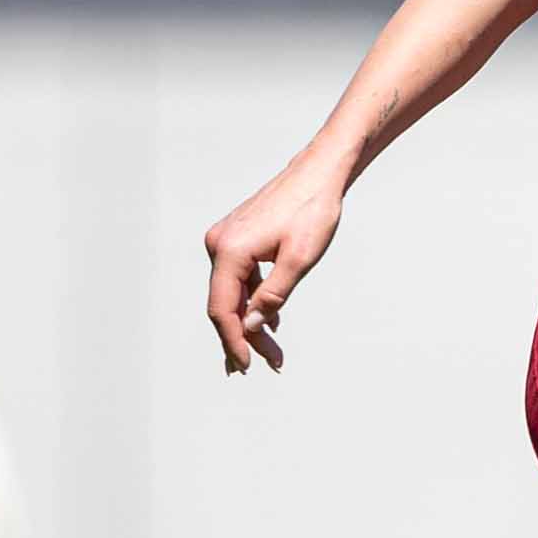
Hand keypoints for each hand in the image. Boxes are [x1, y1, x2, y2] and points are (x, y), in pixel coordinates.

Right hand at [203, 161, 348, 374]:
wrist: (318, 173)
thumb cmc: (312, 210)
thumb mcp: (299, 259)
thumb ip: (274, 295)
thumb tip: (253, 326)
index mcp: (229, 250)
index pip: (223, 308)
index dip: (234, 340)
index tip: (246, 365)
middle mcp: (219, 244)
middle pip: (225, 303)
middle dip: (245, 336)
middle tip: (269, 363)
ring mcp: (225, 239)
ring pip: (233, 292)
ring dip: (252, 320)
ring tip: (272, 350)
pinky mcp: (236, 238)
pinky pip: (240, 277)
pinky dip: (254, 299)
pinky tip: (271, 319)